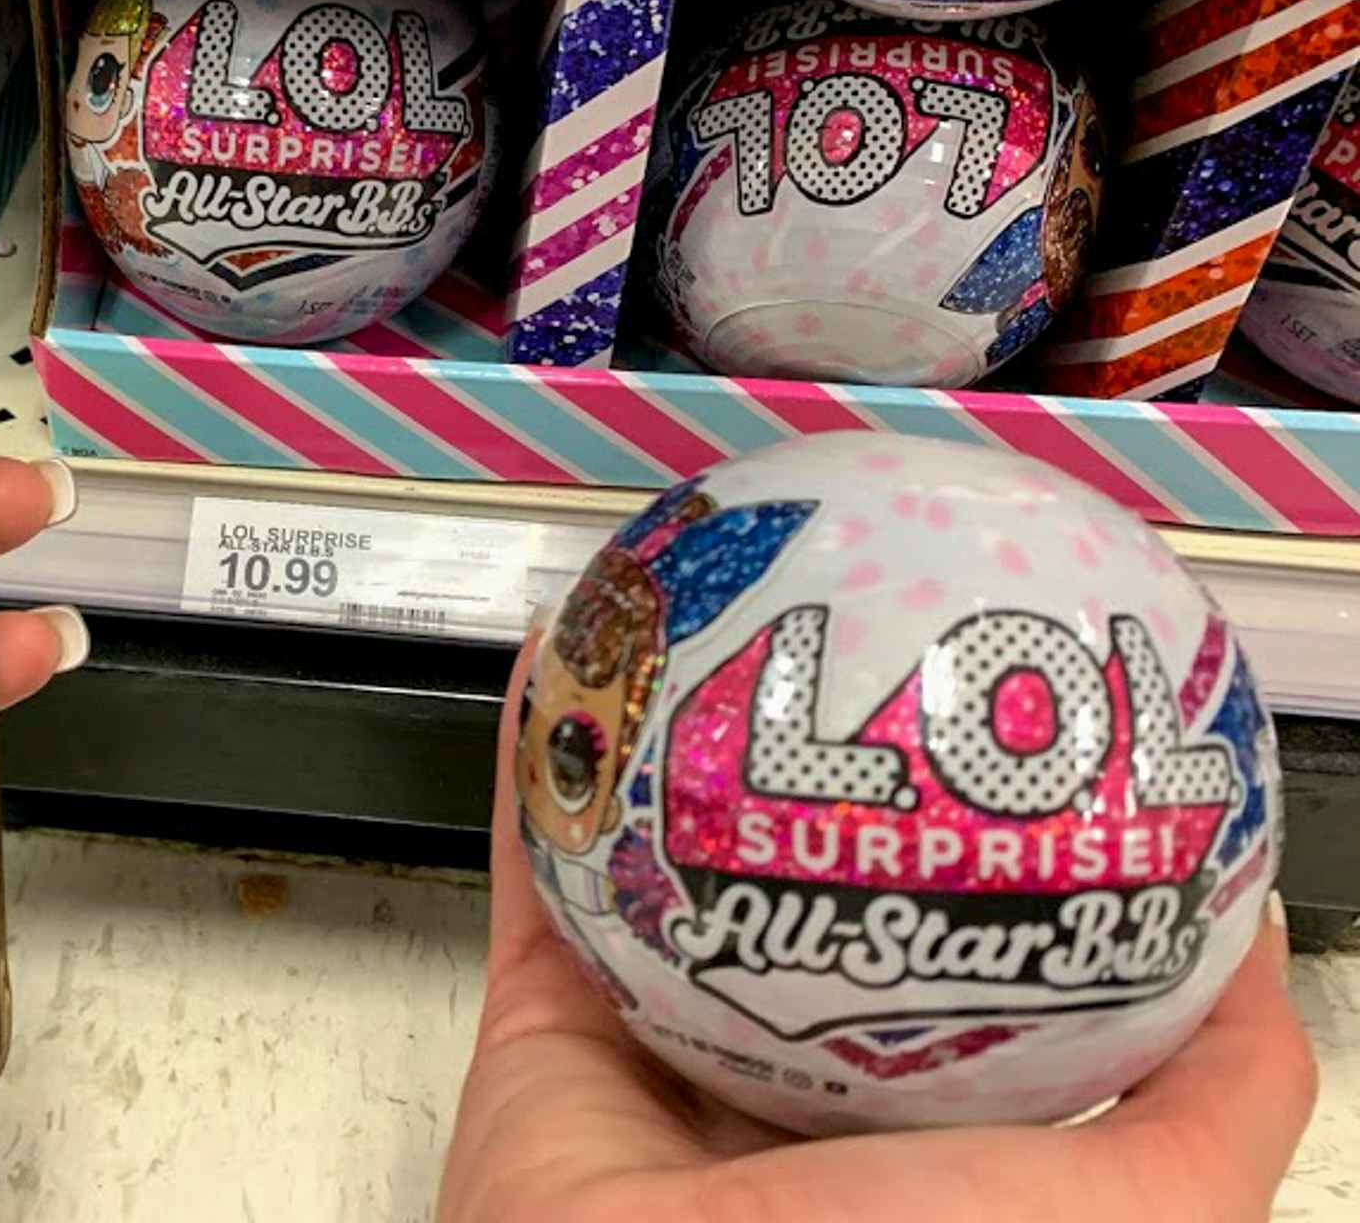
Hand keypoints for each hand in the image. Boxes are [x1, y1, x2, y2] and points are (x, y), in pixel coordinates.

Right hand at [439, 637, 1315, 1222]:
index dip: (979, 845)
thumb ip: (1216, 1094)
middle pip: (799, 893)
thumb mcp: (1137, 1204)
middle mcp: (789, 1078)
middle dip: (811, 778)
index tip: (1001, 728)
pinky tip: (562, 670)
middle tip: (836, 649)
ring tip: (689, 626)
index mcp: (920, 1126)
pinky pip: (539, 868)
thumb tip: (1253, 937)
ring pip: (660, 862)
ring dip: (663, 747)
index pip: (957, 962)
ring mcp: (659, 1044)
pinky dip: (538, 765)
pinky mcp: (546, 1021)